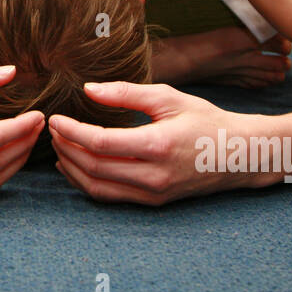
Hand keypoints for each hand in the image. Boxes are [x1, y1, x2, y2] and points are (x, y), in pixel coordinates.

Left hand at [50, 82, 273, 204]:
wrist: (239, 155)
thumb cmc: (205, 120)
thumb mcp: (168, 98)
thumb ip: (126, 93)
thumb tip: (88, 89)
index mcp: (157, 145)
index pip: (101, 143)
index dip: (72, 132)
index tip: (55, 119)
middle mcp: (154, 175)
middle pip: (94, 168)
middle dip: (67, 148)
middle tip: (52, 130)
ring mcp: (153, 193)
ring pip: (98, 188)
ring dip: (72, 168)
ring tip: (59, 147)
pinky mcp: (153, 202)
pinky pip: (110, 196)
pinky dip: (87, 183)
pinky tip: (76, 165)